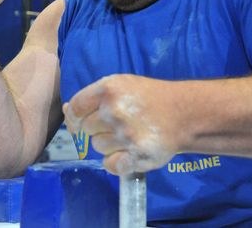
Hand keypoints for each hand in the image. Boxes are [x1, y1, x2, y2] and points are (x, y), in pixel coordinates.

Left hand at [62, 74, 182, 175]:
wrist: (184, 113)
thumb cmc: (148, 97)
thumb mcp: (120, 86)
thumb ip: (92, 98)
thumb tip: (66, 111)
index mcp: (108, 89)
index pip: (76, 108)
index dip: (74, 118)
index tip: (81, 123)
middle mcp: (114, 110)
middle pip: (85, 129)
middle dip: (96, 130)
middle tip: (117, 125)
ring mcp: (125, 134)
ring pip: (97, 147)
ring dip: (108, 146)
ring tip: (127, 136)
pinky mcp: (136, 155)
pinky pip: (110, 165)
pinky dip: (117, 163)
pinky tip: (129, 153)